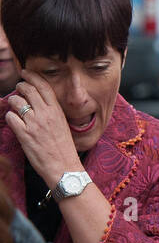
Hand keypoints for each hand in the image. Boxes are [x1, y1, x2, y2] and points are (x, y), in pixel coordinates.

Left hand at [4, 72, 81, 186]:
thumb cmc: (64, 150)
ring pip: (16, 102)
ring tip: (15, 107)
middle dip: (20, 86)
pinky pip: (10, 117)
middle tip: (18, 88)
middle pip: (27, 90)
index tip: (26, 73)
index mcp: (56, 111)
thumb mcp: (63, 126)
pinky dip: (10, 117)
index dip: (32, 76)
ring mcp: (34, 124)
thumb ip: (52, 112)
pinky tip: (14, 122)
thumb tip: (38, 103)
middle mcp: (45, 114)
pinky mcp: (24, 135)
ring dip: (13, 102)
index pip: (43, 86)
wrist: (64, 169)